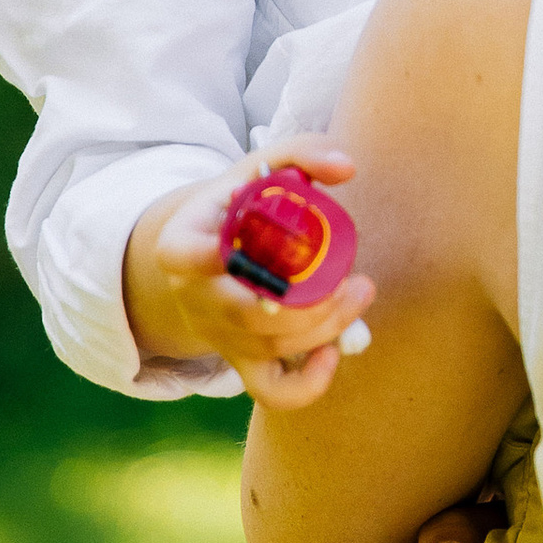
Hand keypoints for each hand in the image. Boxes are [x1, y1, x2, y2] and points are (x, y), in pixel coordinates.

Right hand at [123, 142, 376, 407]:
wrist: (213, 249)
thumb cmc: (241, 204)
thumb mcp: (259, 168)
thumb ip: (302, 152)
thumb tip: (347, 169)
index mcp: (183, 244)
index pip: (184, 257)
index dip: (207, 260)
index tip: (235, 251)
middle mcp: (194, 296)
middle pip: (245, 313)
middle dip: (305, 304)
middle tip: (350, 280)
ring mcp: (217, 333)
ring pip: (268, 347)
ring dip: (324, 327)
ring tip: (359, 292)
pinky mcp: (241, 360)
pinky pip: (271, 391)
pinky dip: (308, 384)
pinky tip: (334, 353)